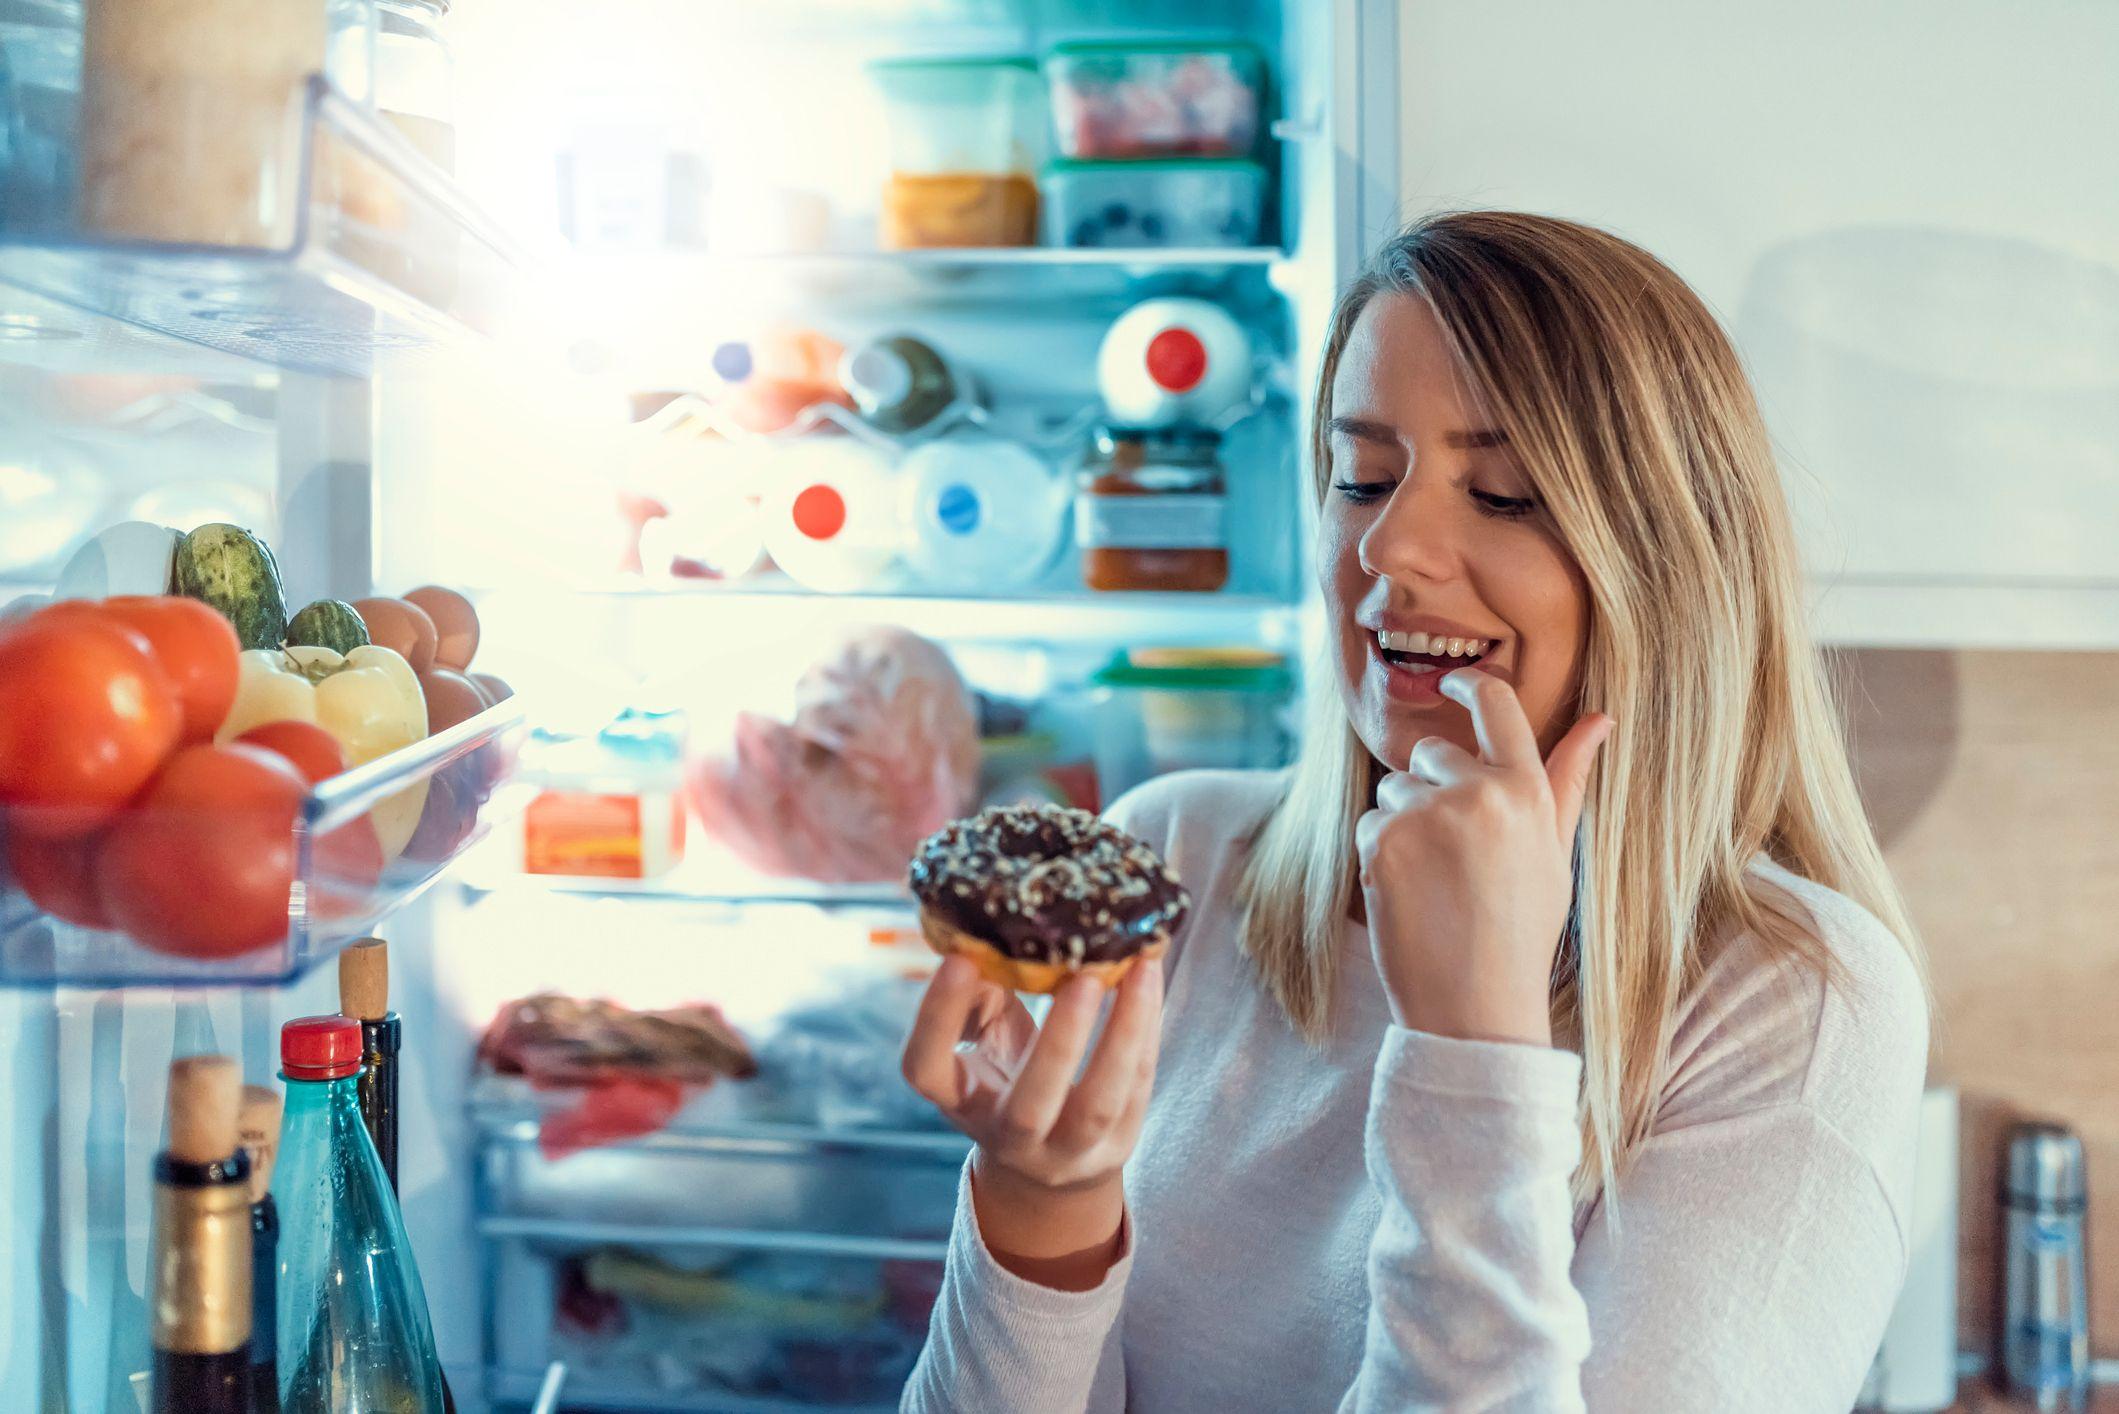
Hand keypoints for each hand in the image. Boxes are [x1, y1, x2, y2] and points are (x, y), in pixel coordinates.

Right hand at [902, 955, 1162, 1287]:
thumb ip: (985, 990)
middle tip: (1084, 975)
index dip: (937, 1018)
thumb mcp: (987, 1036)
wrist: (1050, 1159)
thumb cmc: (1010, 1072)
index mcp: (960, 1101)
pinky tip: (1152, 985)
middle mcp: (1009, 1138)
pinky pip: (1137, 1089)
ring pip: (1098, 1105)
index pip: (927, 1071)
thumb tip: (1000, 926)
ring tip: (1140, 970)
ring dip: (1122, 1034)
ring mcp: (1067, 1152)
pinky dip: (1147, 1034)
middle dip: (1059, 1041)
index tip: (959, 958)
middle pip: (1029, 1108)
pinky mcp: (1118, 1146)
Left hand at [1356, 669, 1612, 1046]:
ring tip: (1435, 880)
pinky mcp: (1383, 841)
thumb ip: (1568, 780)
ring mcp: (1427, 815)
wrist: (1476, 1005)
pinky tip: (1408, 894)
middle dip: (1432, 789)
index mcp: (1527, 790)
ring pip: (1393, 789)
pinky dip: (1380, 854)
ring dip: (1403, 823)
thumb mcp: (1555, 852)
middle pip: (1430, 752)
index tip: (1450, 683)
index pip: (1495, 705)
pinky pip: (1370, 824)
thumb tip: (1600, 719)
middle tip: (1455, 854)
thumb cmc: (1521, 930)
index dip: (1468, 686)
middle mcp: (1478, 792)